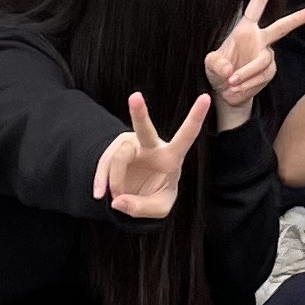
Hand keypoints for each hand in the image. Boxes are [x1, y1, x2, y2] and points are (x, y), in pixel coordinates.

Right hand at [92, 90, 210, 218]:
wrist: (136, 193)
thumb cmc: (157, 195)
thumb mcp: (159, 208)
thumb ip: (142, 208)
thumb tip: (119, 201)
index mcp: (170, 156)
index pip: (186, 136)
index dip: (196, 117)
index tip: (206, 98)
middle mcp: (150, 146)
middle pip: (144, 130)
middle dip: (139, 113)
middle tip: (135, 97)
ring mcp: (130, 146)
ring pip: (119, 158)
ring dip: (116, 182)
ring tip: (118, 198)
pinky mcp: (112, 152)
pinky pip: (104, 164)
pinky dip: (100, 181)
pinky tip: (99, 194)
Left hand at [205, 0, 304, 126]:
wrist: (227, 94)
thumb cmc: (218, 72)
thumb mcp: (209, 65)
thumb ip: (216, 64)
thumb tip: (229, 68)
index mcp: (245, 29)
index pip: (257, 4)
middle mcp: (259, 39)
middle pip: (281, 27)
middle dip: (297, 19)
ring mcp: (266, 55)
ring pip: (262, 62)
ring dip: (246, 74)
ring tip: (232, 83)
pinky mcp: (269, 71)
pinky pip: (263, 75)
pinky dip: (249, 83)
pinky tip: (240, 87)